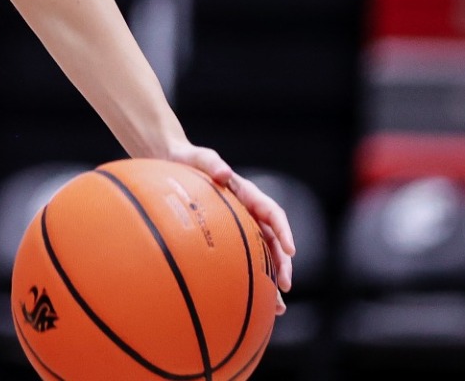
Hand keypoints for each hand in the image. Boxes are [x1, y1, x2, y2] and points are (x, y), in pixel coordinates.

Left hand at [166, 141, 295, 310]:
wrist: (174, 163)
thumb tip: (224, 172)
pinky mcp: (228, 237)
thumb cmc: (188, 160)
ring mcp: (240, 226)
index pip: (272, 213)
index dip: (283, 231)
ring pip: (263, 255)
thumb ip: (211, 163)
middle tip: (286, 286)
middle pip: (273, 241)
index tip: (290, 250)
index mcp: (247, 194)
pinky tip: (252, 302)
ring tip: (278, 307)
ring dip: (272, 279)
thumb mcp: (199, 157)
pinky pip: (244, 259)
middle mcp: (249, 212)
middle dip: (283, 264)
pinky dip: (251, 279)